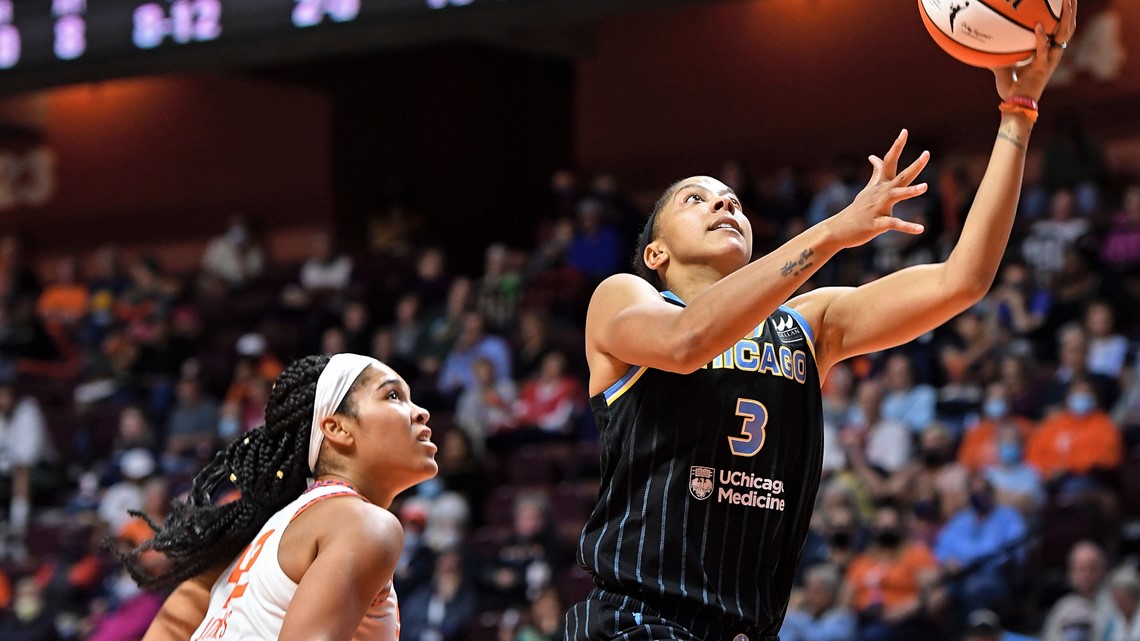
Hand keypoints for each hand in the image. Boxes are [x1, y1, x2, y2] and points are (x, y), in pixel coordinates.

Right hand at [824, 129, 928, 248]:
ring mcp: (878, 208)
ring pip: (896, 196)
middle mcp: (881, 193)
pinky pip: (894, 224)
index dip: (897, 146)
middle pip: (901, 177)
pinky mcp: (877, 224)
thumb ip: (876, 173)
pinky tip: (921, 229)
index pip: (889, 161)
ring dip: (910, 191)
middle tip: (926, 153)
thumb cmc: (857, 210)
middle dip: (915, 166)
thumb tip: (874, 157)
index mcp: (880, 185)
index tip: (904, 131)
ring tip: (925, 187)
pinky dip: (907, 227)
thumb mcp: (868, 189)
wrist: (839, 229)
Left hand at [993, 0, 1076, 100]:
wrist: (1016, 105)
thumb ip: (999, 56)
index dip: (1066, 15)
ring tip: (1066, 1)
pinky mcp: (1042, 68)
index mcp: (1049, 52)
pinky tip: (1037, 24)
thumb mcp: (1005, 67)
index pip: (1061, 29)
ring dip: (1065, 17)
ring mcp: (1050, 61)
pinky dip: (1039, 37)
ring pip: (1063, 35)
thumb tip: (984, 47)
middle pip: (1068, 28)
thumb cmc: (1012, 89)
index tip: (1064, 1)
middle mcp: (1053, 54)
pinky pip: (1043, 50)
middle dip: (1071, 10)